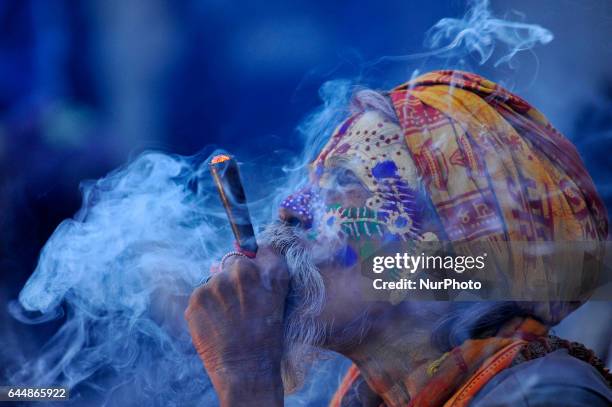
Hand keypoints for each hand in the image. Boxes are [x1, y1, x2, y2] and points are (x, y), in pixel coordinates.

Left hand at [185, 246, 288, 405]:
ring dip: (219, 293)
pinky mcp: (196, 298)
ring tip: (228, 318)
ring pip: (214, 279)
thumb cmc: (266, 335)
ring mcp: (216, 283)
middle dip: (233, 278)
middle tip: (240, 305)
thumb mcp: (278, 297)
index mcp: (266, 270)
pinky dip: (206, 307)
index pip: (254, 250)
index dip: (253, 263)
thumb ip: (267, 266)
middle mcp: (241, 271)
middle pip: (231, 263)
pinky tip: (216, 323)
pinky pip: (201, 294)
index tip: (252, 279)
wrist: (246, 368)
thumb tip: (241, 249)